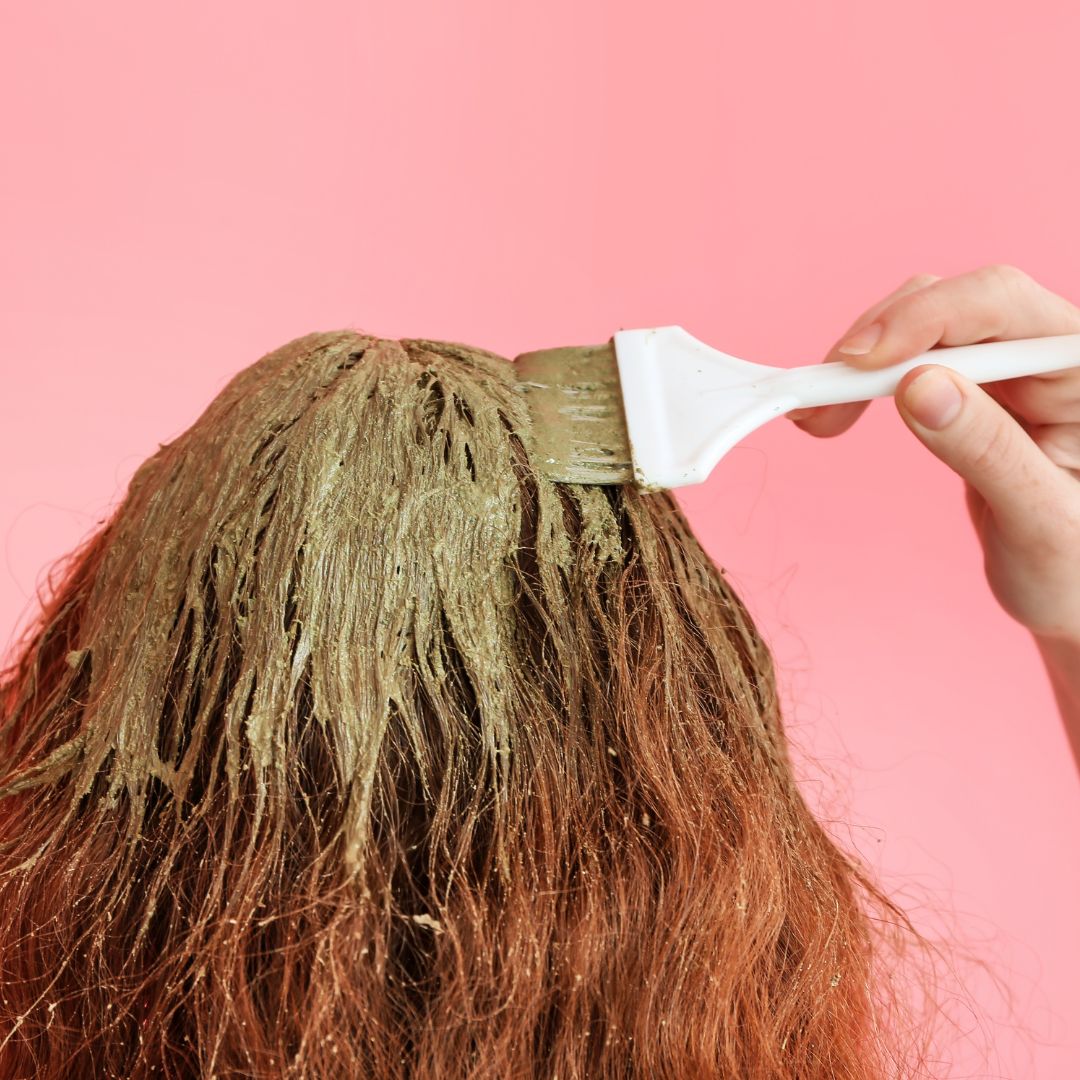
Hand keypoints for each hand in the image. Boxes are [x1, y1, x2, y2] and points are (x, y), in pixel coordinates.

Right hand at [790, 266, 1079, 644]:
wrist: (1073, 595)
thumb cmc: (1076, 567)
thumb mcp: (1041, 520)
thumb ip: (988, 450)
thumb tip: (917, 387)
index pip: (1002, 305)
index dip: (924, 320)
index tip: (859, 362)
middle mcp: (1049, 355)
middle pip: (954, 304)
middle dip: (880, 340)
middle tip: (820, 396)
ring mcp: (1011, 371)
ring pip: (924, 326)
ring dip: (861, 362)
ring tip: (818, 413)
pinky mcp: (976, 391)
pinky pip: (912, 362)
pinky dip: (865, 382)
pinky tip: (836, 410)